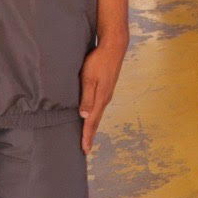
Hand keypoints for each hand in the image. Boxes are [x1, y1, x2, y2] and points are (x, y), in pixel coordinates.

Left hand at [78, 37, 126, 153]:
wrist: (114, 47)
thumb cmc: (98, 61)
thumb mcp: (88, 78)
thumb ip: (86, 96)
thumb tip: (84, 115)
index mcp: (100, 98)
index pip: (92, 122)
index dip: (87, 136)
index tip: (84, 150)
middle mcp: (105, 98)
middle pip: (96, 121)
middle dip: (90, 135)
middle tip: (85, 148)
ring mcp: (107, 93)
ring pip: (97, 114)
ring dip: (92, 126)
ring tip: (87, 135)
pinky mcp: (106, 88)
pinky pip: (99, 106)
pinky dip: (94, 115)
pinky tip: (90, 115)